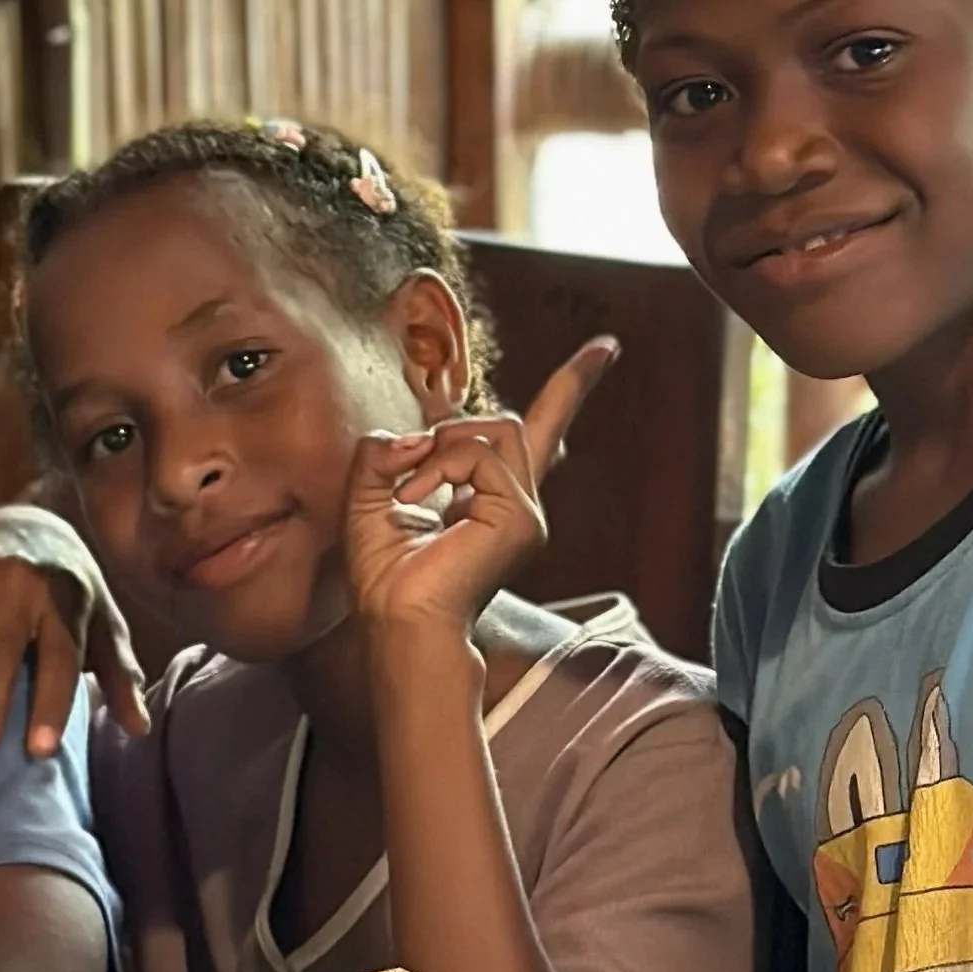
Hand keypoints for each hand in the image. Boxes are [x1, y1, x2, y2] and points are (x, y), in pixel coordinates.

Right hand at [0, 546, 146, 759]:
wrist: (23, 524)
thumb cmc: (67, 594)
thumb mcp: (102, 624)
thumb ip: (119, 675)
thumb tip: (139, 728)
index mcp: (64, 602)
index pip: (59, 658)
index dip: (51, 704)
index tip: (39, 750)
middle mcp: (18, 585)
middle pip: (0, 647)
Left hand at [343, 341, 616, 640]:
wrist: (397, 624)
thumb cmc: (385, 576)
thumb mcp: (367, 495)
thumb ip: (385, 453)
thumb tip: (413, 438)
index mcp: (491, 498)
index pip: (542, 432)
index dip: (571, 386)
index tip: (604, 347)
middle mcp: (518, 503)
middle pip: (515, 421)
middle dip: (452, 431)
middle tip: (409, 481)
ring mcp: (526, 512)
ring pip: (497, 428)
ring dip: (443, 447)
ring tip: (412, 492)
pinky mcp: (521, 520)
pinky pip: (480, 454)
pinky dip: (440, 466)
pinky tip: (417, 499)